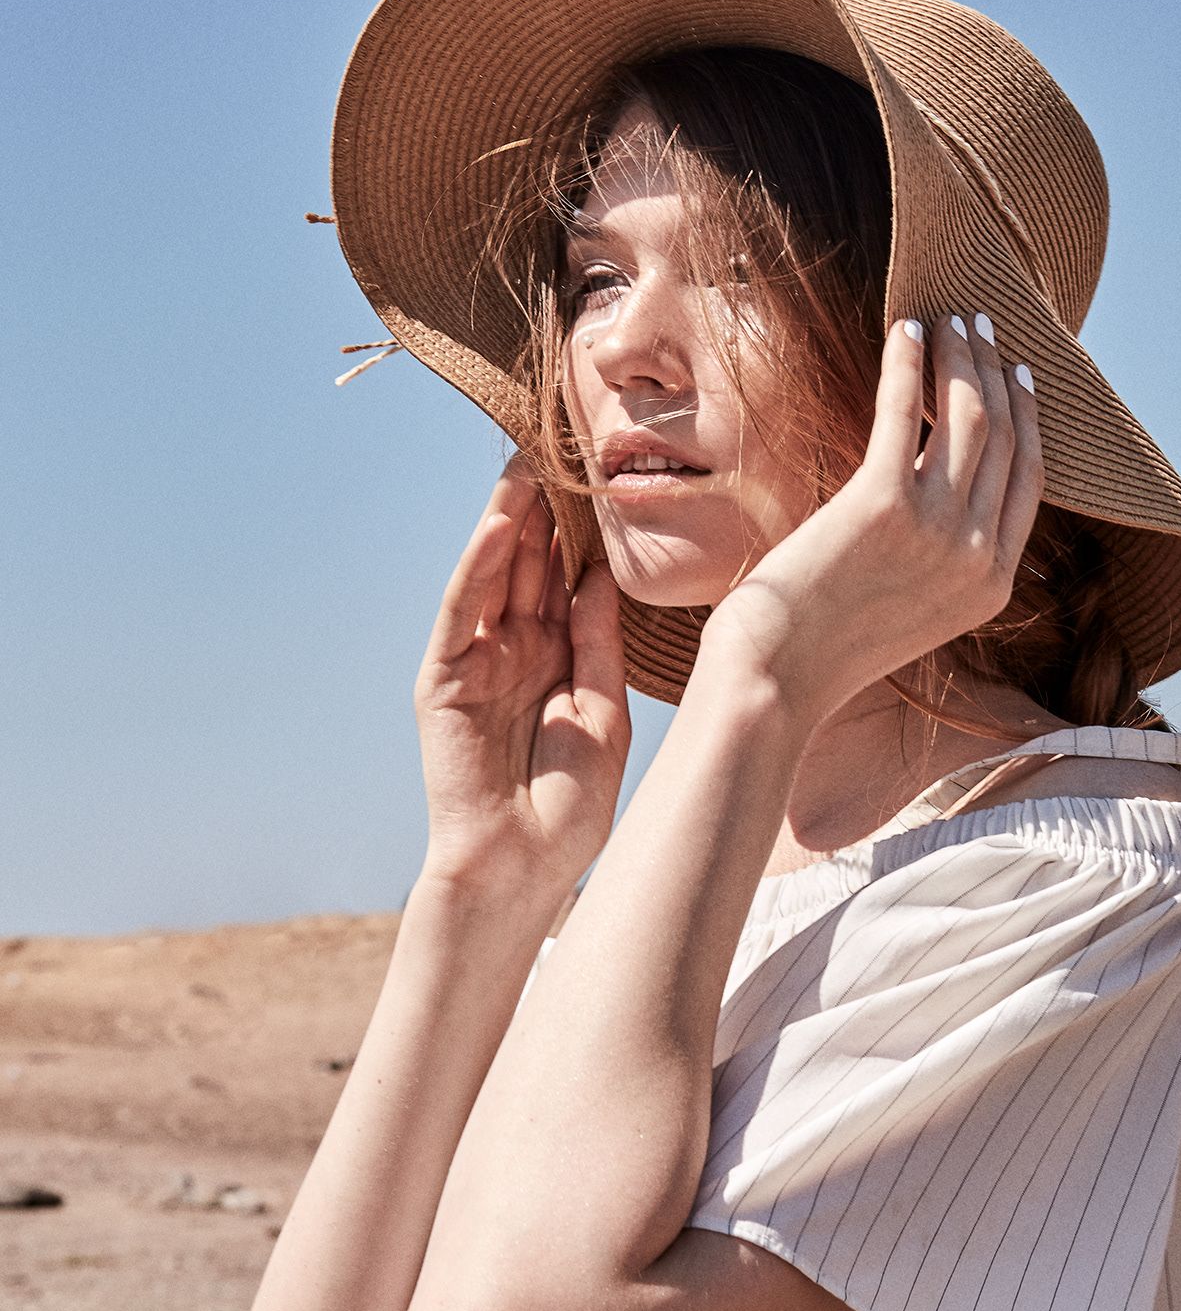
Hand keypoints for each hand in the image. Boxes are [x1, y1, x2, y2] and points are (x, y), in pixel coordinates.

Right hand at [413, 454, 630, 886]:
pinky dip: (478, 567)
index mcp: (556, 661)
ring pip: (493, 577)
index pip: (565, 580)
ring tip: (529, 461)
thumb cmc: (569, 807)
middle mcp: (514, 652)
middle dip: (545, 508)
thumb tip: (599, 575)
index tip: (606, 475)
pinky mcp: (444, 680)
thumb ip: (598, 644)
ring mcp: (476, 663)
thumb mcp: (603, 714)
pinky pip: (462, 613)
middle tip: (566, 442)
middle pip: (528, 565)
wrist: (523, 868)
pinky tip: (497, 525)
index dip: (581, 530)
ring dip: (508, 521)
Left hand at [697, 312, 1042, 726]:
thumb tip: (934, 478)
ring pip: (970, 414)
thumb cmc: (824, 646)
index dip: (1028, 416)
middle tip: (980, 323)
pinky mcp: (882, 505)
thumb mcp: (908, 606)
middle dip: (995, 369)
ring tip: (945, 319)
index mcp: (993, 585)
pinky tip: (905, 330)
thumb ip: (939, 556)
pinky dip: (908, 363)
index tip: (1015, 373)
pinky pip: (904, 411)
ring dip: (960, 355)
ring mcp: (938, 531)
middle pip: (1007, 436)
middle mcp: (977, 556)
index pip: (1031, 480)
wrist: (776, 679)